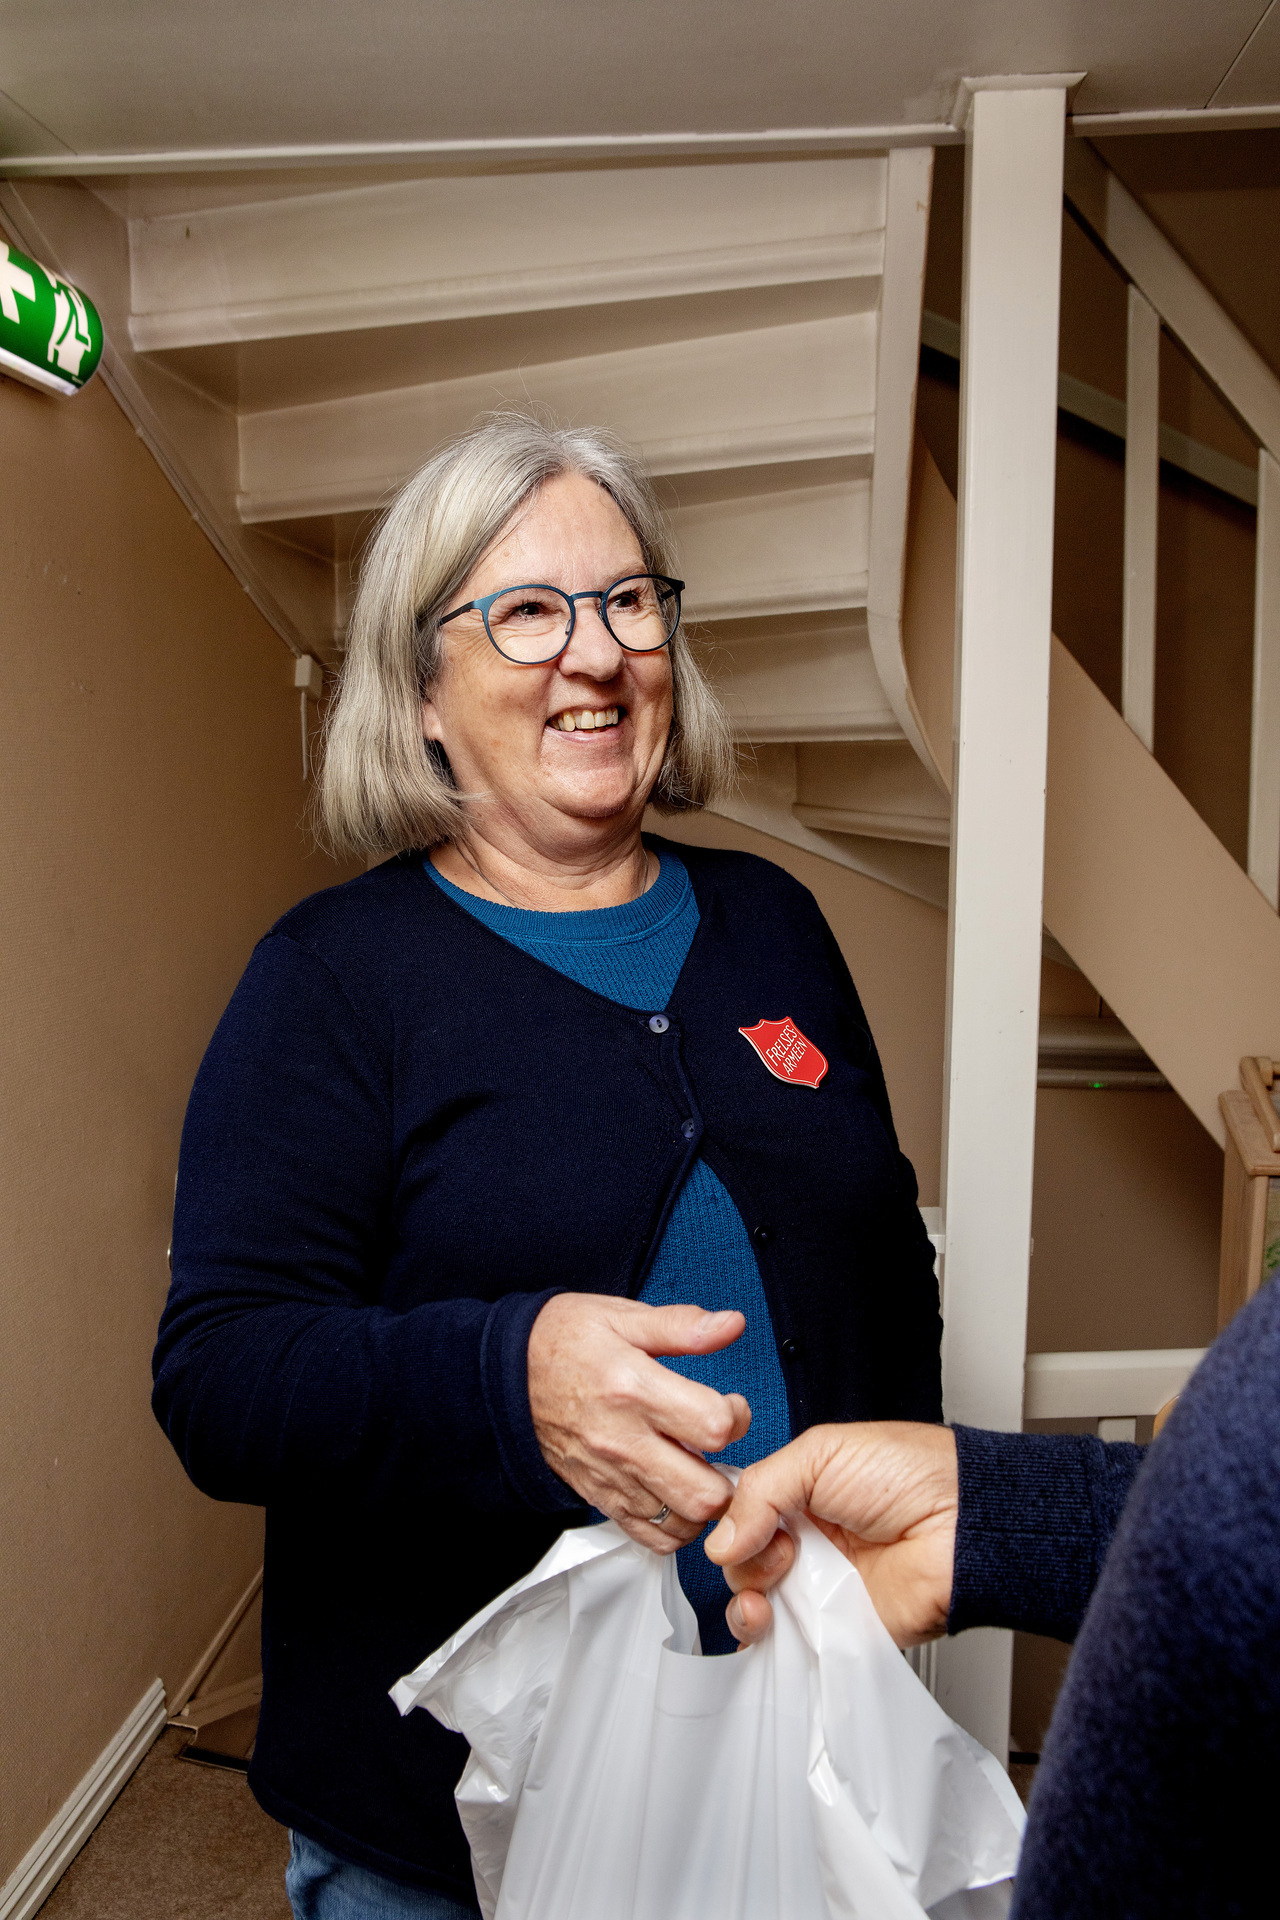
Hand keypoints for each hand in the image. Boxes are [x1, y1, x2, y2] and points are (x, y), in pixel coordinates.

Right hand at [527, 1294, 750, 1553]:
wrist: (505, 1376)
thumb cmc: (562, 1343)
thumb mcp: (621, 1317)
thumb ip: (681, 1326)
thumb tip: (730, 1324)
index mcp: (633, 1388)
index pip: (713, 1426)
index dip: (737, 1416)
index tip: (729, 1406)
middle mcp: (623, 1440)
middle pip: (705, 1492)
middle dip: (730, 1473)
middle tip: (723, 1451)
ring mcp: (611, 1476)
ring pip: (683, 1522)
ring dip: (705, 1503)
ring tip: (702, 1471)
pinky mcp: (601, 1498)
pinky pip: (651, 1538)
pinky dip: (675, 1526)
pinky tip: (677, 1495)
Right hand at [703, 1421, 957, 1646]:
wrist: (961, 1524)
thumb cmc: (909, 1474)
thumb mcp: (821, 1453)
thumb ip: (761, 1489)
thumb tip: (720, 1541)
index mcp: (800, 1493)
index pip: (741, 1513)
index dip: (727, 1522)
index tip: (730, 1523)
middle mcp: (806, 1542)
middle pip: (741, 1561)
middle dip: (743, 1557)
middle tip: (781, 1546)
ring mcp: (820, 1588)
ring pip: (755, 1604)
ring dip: (746, 1599)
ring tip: (772, 1588)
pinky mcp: (836, 1630)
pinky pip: (788, 1645)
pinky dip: (766, 1639)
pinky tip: (768, 1620)